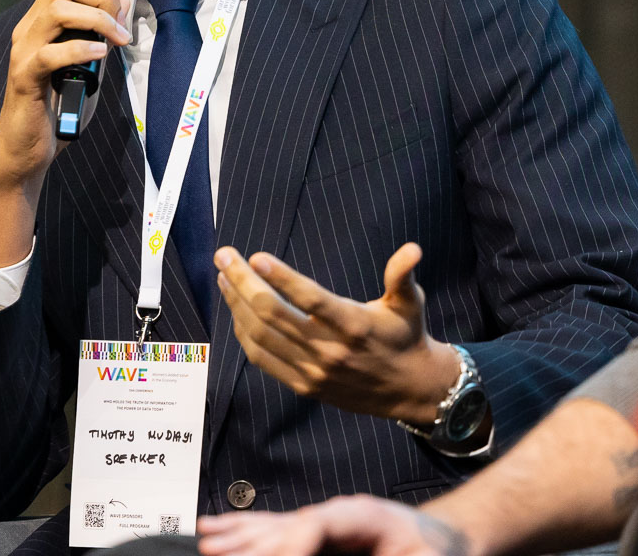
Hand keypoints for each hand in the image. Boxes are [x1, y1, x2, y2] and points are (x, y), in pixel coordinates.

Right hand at [0, 0, 131, 265]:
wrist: (26, 146)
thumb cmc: (58, 100)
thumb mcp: (84, 58)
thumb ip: (97, 32)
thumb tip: (122, 9)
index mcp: (43, 17)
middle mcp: (30, 27)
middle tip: (121, 20)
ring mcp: (24, 50)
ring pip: (58, 9)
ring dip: (98, 20)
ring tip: (118, 41)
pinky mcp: (24, 77)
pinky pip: (51, 52)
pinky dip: (81, 49)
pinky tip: (100, 56)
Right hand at [198, 496, 469, 555]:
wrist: (450, 542)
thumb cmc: (437, 552)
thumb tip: (327, 545)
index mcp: (365, 515)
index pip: (318, 522)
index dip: (292, 544)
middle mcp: (339, 514)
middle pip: (288, 524)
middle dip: (253, 542)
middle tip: (216, 554)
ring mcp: (326, 523)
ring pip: (276, 527)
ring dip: (240, 536)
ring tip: (208, 542)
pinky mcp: (319, 536)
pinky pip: (276, 531)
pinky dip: (245, 532)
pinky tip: (215, 529)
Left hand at [215, 242, 462, 423]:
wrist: (408, 389)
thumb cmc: (405, 335)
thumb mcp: (410, 303)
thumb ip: (402, 275)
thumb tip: (412, 249)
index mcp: (354, 324)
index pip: (311, 299)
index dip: (282, 278)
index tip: (255, 257)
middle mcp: (330, 350)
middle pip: (274, 314)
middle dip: (243, 282)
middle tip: (224, 256)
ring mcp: (313, 371)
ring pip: (261, 336)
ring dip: (236, 304)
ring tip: (224, 277)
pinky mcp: (304, 385)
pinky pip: (263, 358)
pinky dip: (244, 333)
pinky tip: (237, 310)